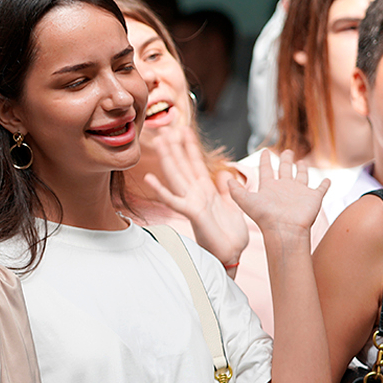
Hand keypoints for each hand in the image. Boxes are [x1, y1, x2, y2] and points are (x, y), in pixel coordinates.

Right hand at [141, 129, 247, 265]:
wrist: (232, 254)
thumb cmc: (230, 234)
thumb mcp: (232, 205)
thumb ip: (227, 189)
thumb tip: (225, 174)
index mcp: (205, 190)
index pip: (196, 163)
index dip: (190, 147)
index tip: (184, 130)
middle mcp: (195, 194)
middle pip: (183, 165)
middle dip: (175, 147)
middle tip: (165, 129)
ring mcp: (191, 202)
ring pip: (176, 176)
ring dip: (168, 159)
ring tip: (159, 142)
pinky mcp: (191, 213)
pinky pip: (174, 200)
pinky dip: (161, 190)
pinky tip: (150, 178)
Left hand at [225, 149, 325, 241]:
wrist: (284, 229)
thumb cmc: (265, 217)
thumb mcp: (245, 200)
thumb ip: (235, 190)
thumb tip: (226, 178)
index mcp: (269, 187)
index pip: (266, 170)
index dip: (265, 160)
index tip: (265, 151)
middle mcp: (284, 188)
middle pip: (284, 170)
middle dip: (285, 160)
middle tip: (287, 152)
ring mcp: (299, 193)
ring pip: (301, 177)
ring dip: (302, 170)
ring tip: (302, 162)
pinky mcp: (313, 198)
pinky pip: (321, 189)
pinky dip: (324, 185)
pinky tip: (327, 180)